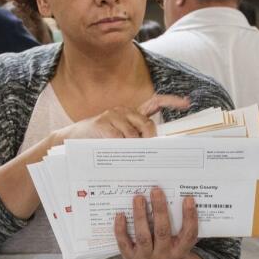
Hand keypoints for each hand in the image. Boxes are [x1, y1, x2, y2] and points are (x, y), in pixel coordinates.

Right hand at [55, 94, 190, 141]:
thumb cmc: (99, 142)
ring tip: (128, 156)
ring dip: (134, 147)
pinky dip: (121, 147)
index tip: (187, 103)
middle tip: (151, 153)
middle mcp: (123, 111)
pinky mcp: (102, 123)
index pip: (155, 103)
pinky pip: (118, 138)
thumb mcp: (120, 139)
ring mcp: (112, 115)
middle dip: (151, 139)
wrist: (71, 140)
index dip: (171, 102)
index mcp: (131, 114)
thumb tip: (155, 150)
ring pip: (133, 133)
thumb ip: (136, 140)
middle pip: (147, 123)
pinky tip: (117, 151)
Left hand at [114, 187, 197, 258]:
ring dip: (140, 215)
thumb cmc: (171, 248)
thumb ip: (180, 224)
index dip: (189, 217)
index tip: (188, 198)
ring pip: (143, 236)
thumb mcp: (180, 242)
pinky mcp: (131, 258)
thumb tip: (176, 196)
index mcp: (181, 251)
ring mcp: (146, 258)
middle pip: (162, 232)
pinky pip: (124, 243)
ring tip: (139, 198)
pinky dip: (121, 229)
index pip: (189, 234)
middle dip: (160, 210)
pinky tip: (120, 214)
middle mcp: (164, 256)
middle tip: (156, 190)